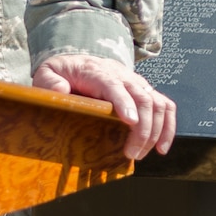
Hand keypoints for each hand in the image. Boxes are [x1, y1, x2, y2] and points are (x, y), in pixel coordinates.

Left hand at [32, 52, 175, 160]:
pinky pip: (166, 106)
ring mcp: (136, 83)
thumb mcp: (47, 73)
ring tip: (141, 154)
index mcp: (97, 72)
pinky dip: (169, 126)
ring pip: (158, 103)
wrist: (78, 62)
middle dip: (142, 128)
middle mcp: (122, 75)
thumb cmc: (62, 73)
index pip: (114, 85)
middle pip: (142, 98)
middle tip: (130, 154)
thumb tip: (62, 91)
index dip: (124, 102)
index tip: (130, 122)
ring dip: (155, 131)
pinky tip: (161, 148)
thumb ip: (50, 81)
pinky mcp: (144, 91)